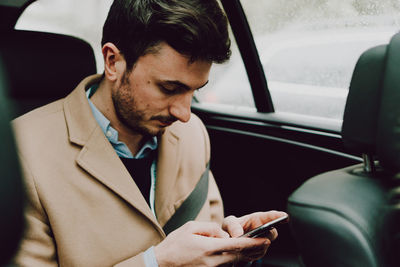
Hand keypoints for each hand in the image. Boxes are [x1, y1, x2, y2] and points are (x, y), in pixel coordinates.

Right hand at [154, 221, 268, 266]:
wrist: (160, 265)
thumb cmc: (174, 246)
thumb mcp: (191, 228)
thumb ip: (211, 228)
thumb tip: (224, 234)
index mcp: (211, 248)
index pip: (239, 245)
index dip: (255, 243)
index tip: (266, 239)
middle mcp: (214, 261)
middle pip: (241, 256)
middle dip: (255, 250)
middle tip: (265, 243)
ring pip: (235, 262)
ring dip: (246, 255)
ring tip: (255, 248)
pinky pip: (226, 266)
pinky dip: (234, 260)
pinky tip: (238, 255)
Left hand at [222, 211, 287, 261]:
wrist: (228, 241)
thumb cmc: (231, 228)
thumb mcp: (228, 223)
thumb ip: (232, 226)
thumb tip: (238, 234)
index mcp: (257, 218)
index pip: (270, 216)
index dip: (278, 216)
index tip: (284, 216)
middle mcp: (264, 230)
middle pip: (272, 233)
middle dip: (264, 236)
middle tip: (254, 237)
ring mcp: (263, 241)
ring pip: (264, 246)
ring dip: (253, 246)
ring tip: (241, 245)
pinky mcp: (260, 252)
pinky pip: (258, 254)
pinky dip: (249, 253)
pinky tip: (241, 251)